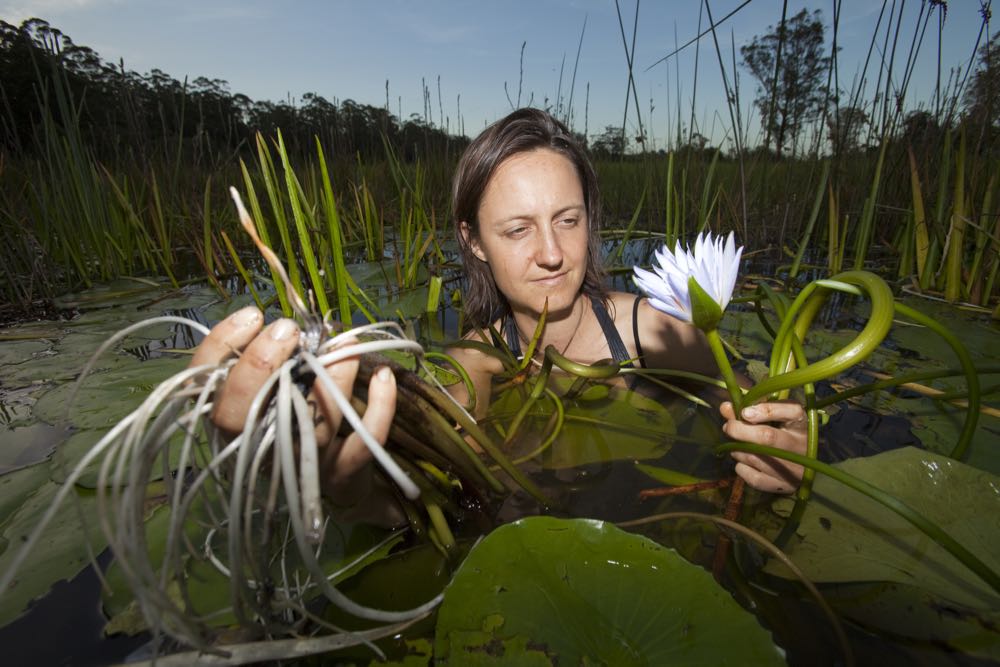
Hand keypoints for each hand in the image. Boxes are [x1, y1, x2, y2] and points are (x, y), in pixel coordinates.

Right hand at [189, 305, 405, 526]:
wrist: (338, 486)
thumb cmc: (299, 426)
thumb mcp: (278, 394)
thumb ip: (272, 364)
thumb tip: (283, 325)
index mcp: (235, 422)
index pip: (207, 384)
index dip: (221, 346)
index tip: (253, 315)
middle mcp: (259, 447)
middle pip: (239, 416)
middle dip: (258, 364)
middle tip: (287, 329)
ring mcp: (300, 463)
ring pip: (309, 425)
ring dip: (332, 378)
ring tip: (346, 344)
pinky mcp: (341, 474)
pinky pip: (362, 443)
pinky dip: (378, 408)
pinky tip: (383, 377)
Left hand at [720, 400, 806, 493]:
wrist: (801, 465)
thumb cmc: (782, 434)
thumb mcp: (773, 417)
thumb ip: (749, 409)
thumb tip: (725, 408)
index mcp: (802, 424)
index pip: (792, 411)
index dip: (767, 410)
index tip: (745, 412)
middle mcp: (802, 446)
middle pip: (767, 436)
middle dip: (739, 430)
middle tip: (728, 428)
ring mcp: (795, 469)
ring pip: (755, 457)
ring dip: (737, 449)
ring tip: (737, 445)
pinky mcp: (785, 487)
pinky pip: (754, 478)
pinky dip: (742, 468)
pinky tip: (744, 462)